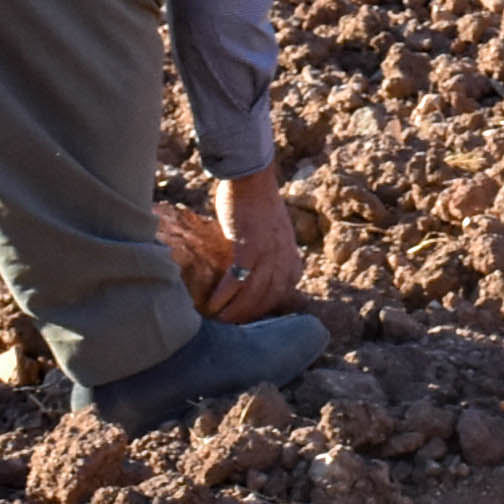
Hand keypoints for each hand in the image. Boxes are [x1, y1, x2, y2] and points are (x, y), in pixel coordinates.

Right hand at [209, 170, 303, 320]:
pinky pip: (236, 280)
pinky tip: (212, 304)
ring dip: (235, 312)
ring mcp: (268, 255)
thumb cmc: (257, 203)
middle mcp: (283, 260)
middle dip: (248, 316)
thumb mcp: (274, 234)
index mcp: (291, 258)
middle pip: (267, 299)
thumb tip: (254, 274)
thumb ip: (270, 255)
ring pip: (253, 295)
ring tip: (219, 321)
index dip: (263, 309)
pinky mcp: (249, 248)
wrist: (252, 178)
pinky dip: (224, 295)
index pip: (282, 293)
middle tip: (229, 324)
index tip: (247, 318)